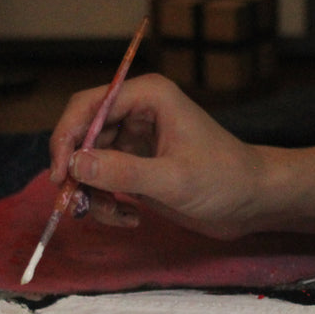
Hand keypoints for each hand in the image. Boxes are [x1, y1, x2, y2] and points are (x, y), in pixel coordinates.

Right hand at [47, 73, 267, 238]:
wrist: (253, 201)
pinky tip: (129, 217)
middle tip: (77, 203)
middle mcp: (136, 111)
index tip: (61, 175)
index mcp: (147, 96)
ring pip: (88, 161)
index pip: (88, 105)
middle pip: (81, 133)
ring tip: (115, 214)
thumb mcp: (173, 179)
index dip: (67, 138)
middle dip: (77, 170)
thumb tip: (75, 164)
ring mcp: (134, 139)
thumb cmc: (224, 180)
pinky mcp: (135, 164)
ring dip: (92, 191)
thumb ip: (123, 171)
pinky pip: (102, 179)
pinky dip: (106, 200)